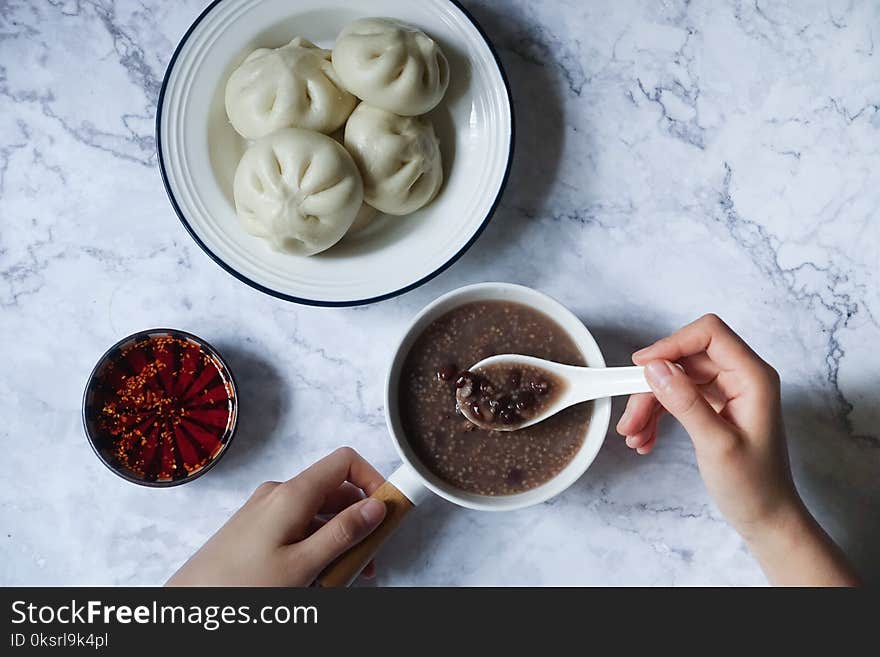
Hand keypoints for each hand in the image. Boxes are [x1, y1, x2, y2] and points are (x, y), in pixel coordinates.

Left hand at [167, 447, 386, 586]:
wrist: (188, 604)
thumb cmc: (239, 587)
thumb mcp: (303, 565)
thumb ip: (343, 533)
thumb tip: (376, 507)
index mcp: (292, 494)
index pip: (345, 462)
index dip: (373, 481)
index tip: (387, 511)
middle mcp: (279, 494)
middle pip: (336, 494)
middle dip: (359, 525)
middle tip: (369, 561)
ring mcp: (267, 511)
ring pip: (319, 516)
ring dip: (338, 543)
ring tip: (341, 581)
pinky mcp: (258, 529)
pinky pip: (299, 530)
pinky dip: (316, 549)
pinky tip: (316, 581)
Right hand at [617, 313, 795, 535]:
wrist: (765, 517)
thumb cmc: (754, 486)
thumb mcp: (716, 444)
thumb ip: (685, 402)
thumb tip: (655, 368)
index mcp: (753, 377)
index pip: (709, 334)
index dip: (672, 344)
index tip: (641, 366)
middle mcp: (741, 377)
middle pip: (684, 359)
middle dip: (652, 386)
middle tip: (631, 418)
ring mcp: (727, 391)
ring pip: (675, 379)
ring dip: (649, 404)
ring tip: (634, 435)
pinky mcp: (714, 406)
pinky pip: (677, 397)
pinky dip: (657, 415)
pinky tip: (645, 438)